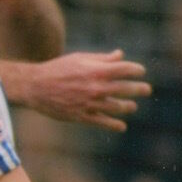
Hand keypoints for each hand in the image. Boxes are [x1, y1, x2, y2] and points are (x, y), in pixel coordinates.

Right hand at [22, 49, 150, 130]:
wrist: (35, 86)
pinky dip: (114, 125)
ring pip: (117, 107)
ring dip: (128, 107)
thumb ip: (101, 59)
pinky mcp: (81, 116)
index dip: (136, 70)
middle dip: (139, 89)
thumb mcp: (79, 59)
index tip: (140, 71)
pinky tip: (122, 126)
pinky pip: (102, 123)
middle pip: (126, 89)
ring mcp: (89, 103)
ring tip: (132, 106)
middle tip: (146, 90)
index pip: (125, 69)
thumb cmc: (58, 69)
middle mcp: (96, 87)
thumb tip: (119, 55)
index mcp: (96, 70)